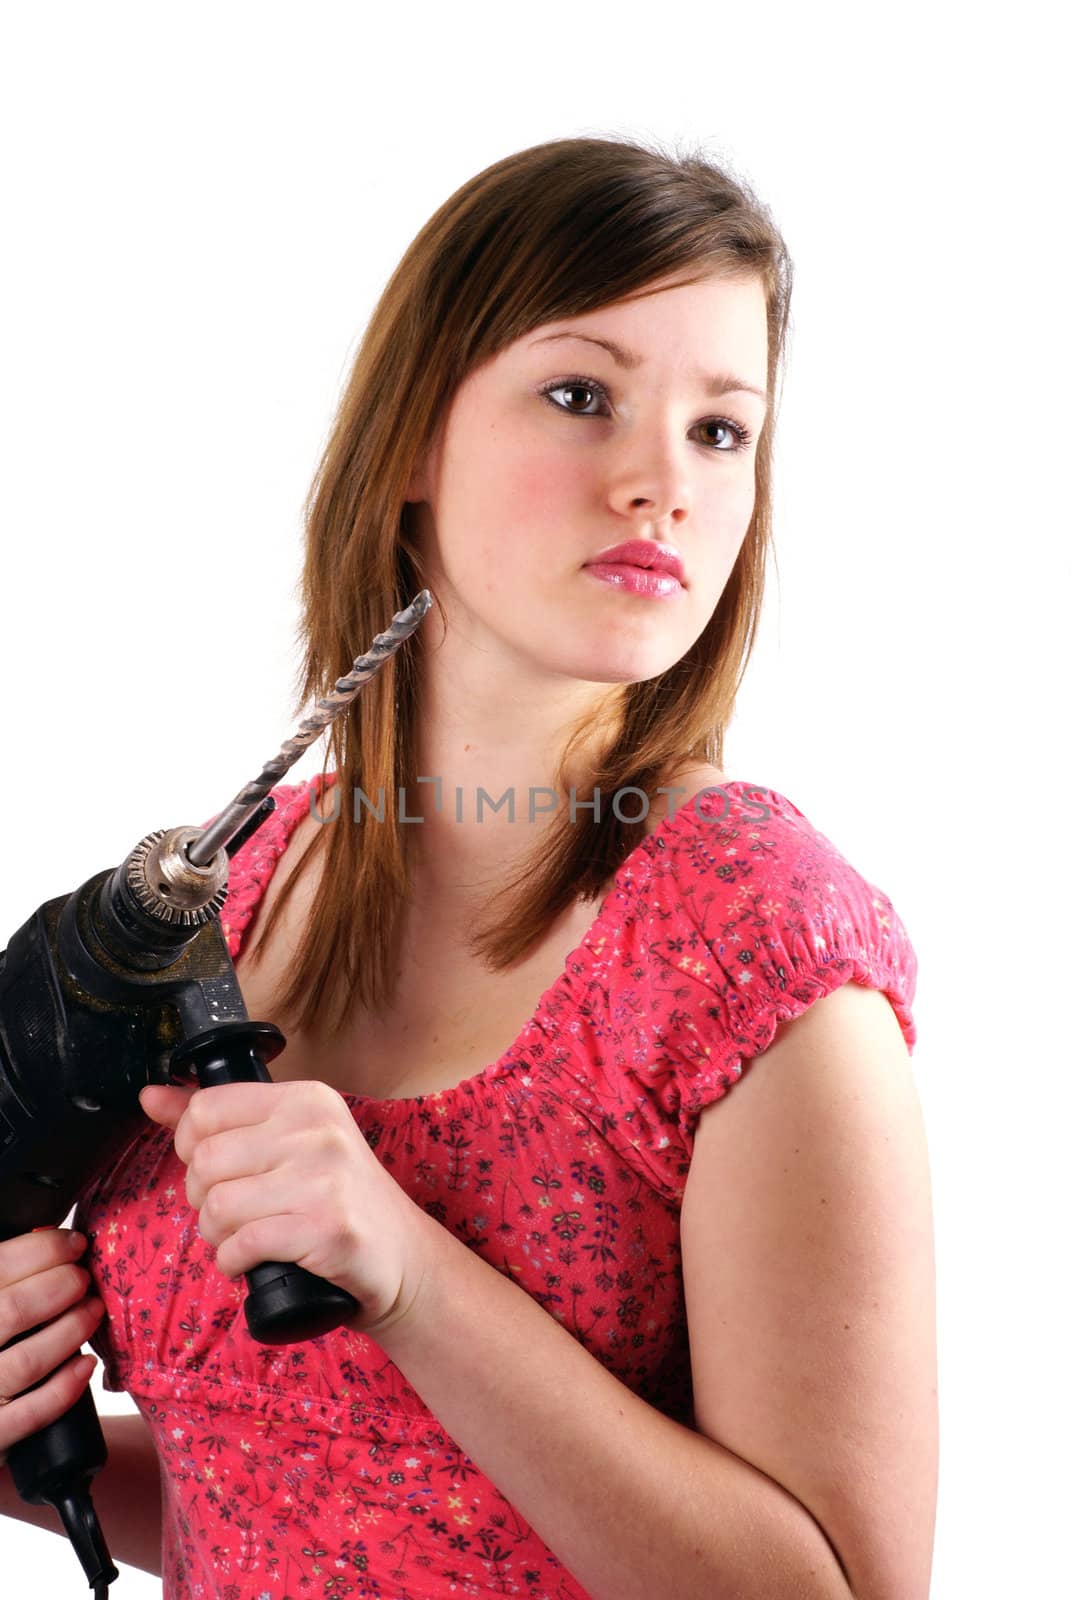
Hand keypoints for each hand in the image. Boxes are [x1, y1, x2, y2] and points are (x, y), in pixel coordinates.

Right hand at [0, 1228, 102, 1468]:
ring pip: (26, 1361)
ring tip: (94, 1312)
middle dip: (61, 1286)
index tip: (76, 1244)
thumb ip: (8, 1280)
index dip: (42, 1251)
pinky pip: (30, 1415)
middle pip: (13, 1311)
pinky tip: (85, 1366)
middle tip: (84, 1279)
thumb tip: (47, 1238)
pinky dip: (63, 1388)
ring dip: (70, 1331)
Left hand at [138, 1080, 433, 1338]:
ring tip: (245, 1237)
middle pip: (205, 1161)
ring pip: (217, 1206)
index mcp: (305, 1099)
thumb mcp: (287, 1144)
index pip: (206, 1109)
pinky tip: (253, 1260)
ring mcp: (325, 1178)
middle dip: (203, 1199)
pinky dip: (234, 1261)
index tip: (214, 1169)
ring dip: (218, 1236)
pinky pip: (243, 1244)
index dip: (191, 1147)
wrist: (403, 1257)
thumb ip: (219, 1119)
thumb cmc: (337, 1200)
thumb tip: (150, 1096)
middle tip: (233, 1213)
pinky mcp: (328, 1229)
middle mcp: (317, 1130)